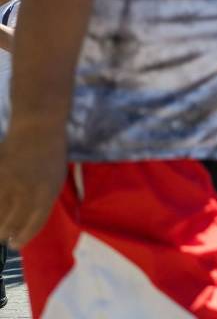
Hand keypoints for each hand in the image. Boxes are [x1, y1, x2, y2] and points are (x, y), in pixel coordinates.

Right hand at [0, 127, 66, 247]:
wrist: (38, 128)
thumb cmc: (50, 155)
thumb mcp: (56, 180)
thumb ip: (43, 201)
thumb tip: (26, 222)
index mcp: (47, 194)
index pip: (33, 224)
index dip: (23, 237)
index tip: (16, 245)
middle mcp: (28, 192)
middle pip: (11, 223)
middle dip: (5, 234)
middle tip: (2, 238)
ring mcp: (9, 183)